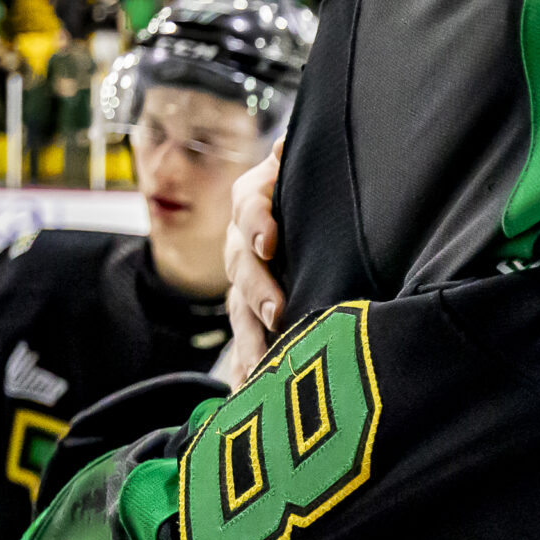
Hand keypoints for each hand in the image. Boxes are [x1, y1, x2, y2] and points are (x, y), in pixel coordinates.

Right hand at [220, 140, 284, 388]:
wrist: (286, 213)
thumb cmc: (300, 186)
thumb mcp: (298, 168)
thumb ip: (293, 159)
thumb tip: (287, 142)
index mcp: (252, 201)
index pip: (249, 207)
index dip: (258, 222)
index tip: (271, 240)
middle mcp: (241, 244)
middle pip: (242, 266)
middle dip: (258, 290)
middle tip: (276, 312)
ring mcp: (242, 283)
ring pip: (240, 311)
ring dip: (249, 340)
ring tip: (261, 368)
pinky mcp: (249, 316)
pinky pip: (243, 345)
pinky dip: (244, 371)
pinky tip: (248, 396)